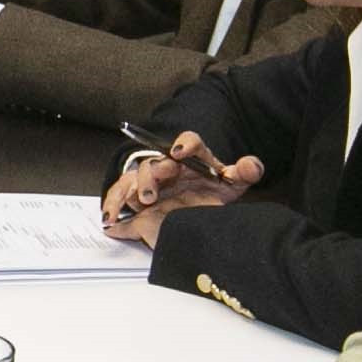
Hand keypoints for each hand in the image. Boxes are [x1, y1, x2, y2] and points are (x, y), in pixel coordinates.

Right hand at [100, 134, 263, 243]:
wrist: (197, 209)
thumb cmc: (211, 190)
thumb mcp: (232, 183)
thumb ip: (246, 172)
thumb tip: (251, 165)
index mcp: (192, 158)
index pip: (189, 142)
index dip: (185, 144)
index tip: (180, 152)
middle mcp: (168, 167)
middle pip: (155, 162)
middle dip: (154, 173)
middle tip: (157, 190)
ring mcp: (150, 183)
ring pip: (133, 179)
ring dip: (135, 189)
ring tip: (143, 202)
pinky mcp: (136, 200)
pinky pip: (119, 198)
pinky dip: (113, 207)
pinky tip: (111, 219)